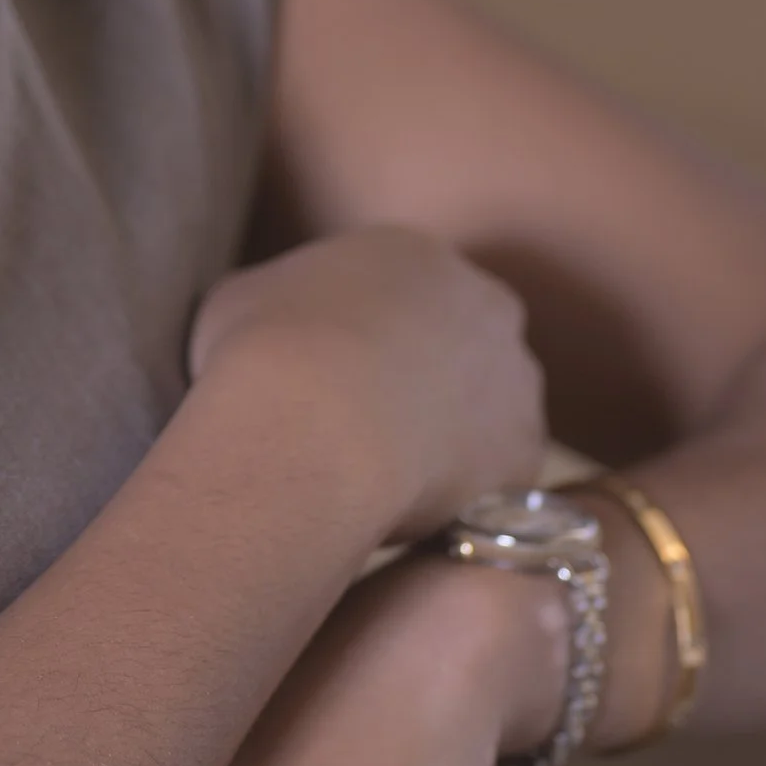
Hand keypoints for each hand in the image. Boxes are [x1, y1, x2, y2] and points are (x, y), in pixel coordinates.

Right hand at [193, 225, 548, 540]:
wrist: (313, 424)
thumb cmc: (265, 350)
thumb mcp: (240, 297)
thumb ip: (275, 300)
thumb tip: (266, 319)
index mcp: (415, 254)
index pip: (401, 291)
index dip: (366, 337)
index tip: (335, 374)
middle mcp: (484, 304)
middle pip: (461, 343)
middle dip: (426, 379)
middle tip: (368, 424)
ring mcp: (516, 380)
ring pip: (486, 412)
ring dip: (449, 436)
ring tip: (384, 475)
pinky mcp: (525, 454)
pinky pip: (493, 479)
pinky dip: (460, 495)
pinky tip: (408, 510)